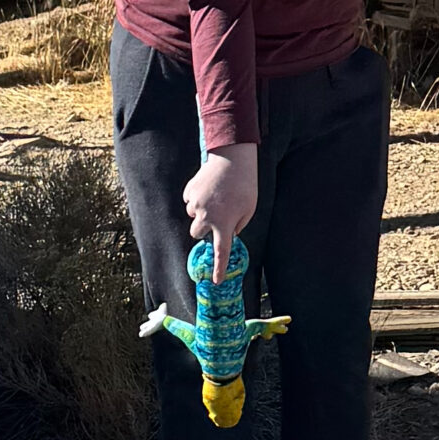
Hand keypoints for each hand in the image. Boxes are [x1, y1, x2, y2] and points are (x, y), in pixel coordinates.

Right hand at [184, 143, 257, 268]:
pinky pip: (189, 201)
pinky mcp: (190, 191)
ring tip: (215, 197)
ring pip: (192, 216)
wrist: (233, 158)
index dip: (218, 268)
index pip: (220, 252)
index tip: (216, 280)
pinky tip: (208, 188)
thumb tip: (227, 233)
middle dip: (203, 229)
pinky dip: (196, 198)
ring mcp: (195, 204)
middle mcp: (206, 217)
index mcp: (224, 224)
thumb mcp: (249, 209)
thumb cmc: (245, 185)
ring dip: (201, 212)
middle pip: (196, 233)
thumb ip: (237, 226)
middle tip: (214, 218)